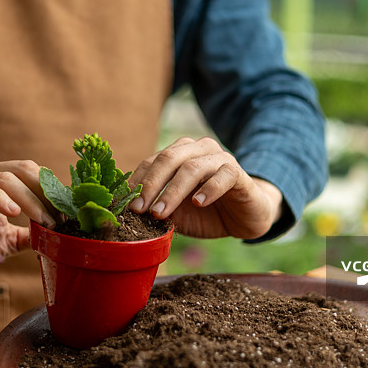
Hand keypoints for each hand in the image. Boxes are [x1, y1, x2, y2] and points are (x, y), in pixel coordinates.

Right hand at [0, 160, 56, 258]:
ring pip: (7, 176)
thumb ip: (29, 236)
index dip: (55, 191)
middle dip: (48, 193)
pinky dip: (0, 197)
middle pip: (27, 170)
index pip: (36, 174)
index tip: (72, 213)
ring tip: (45, 221)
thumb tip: (59, 238)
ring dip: (31, 199)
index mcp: (2, 181)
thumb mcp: (6, 241)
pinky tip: (13, 214)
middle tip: (62, 218)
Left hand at [128, 137, 284, 239]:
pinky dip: (209, 189)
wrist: (245, 217)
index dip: (136, 182)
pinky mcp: (238, 172)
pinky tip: (198, 203)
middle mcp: (197, 150)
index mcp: (179, 155)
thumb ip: (156, 208)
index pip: (151, 162)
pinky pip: (223, 176)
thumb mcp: (176, 212)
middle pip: (168, 159)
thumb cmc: (206, 213)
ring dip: (173, 191)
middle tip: (138, 209)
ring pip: (192, 168)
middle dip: (150, 185)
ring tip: (160, 212)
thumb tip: (128, 213)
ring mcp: (219, 158)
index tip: (123, 204)